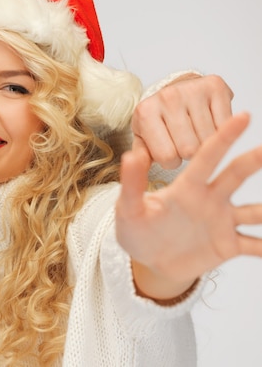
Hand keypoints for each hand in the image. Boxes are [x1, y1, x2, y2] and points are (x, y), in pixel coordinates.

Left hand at [117, 112, 261, 300]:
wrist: (148, 261)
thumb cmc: (136, 230)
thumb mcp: (129, 209)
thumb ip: (132, 184)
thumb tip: (131, 155)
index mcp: (187, 187)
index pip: (207, 157)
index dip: (224, 137)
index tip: (242, 116)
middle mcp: (209, 199)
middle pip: (235, 175)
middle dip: (253, 160)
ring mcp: (221, 222)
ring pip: (254, 211)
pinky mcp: (228, 246)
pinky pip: (255, 246)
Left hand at [131, 74, 233, 168]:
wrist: (175, 92)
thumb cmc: (159, 121)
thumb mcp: (143, 139)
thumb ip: (140, 156)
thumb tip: (133, 163)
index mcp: (145, 112)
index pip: (167, 157)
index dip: (171, 161)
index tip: (168, 148)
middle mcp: (167, 97)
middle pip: (190, 150)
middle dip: (188, 153)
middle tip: (183, 139)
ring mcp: (191, 90)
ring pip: (210, 140)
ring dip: (205, 142)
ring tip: (194, 130)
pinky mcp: (214, 86)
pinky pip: (226, 125)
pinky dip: (220, 129)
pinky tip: (208, 121)